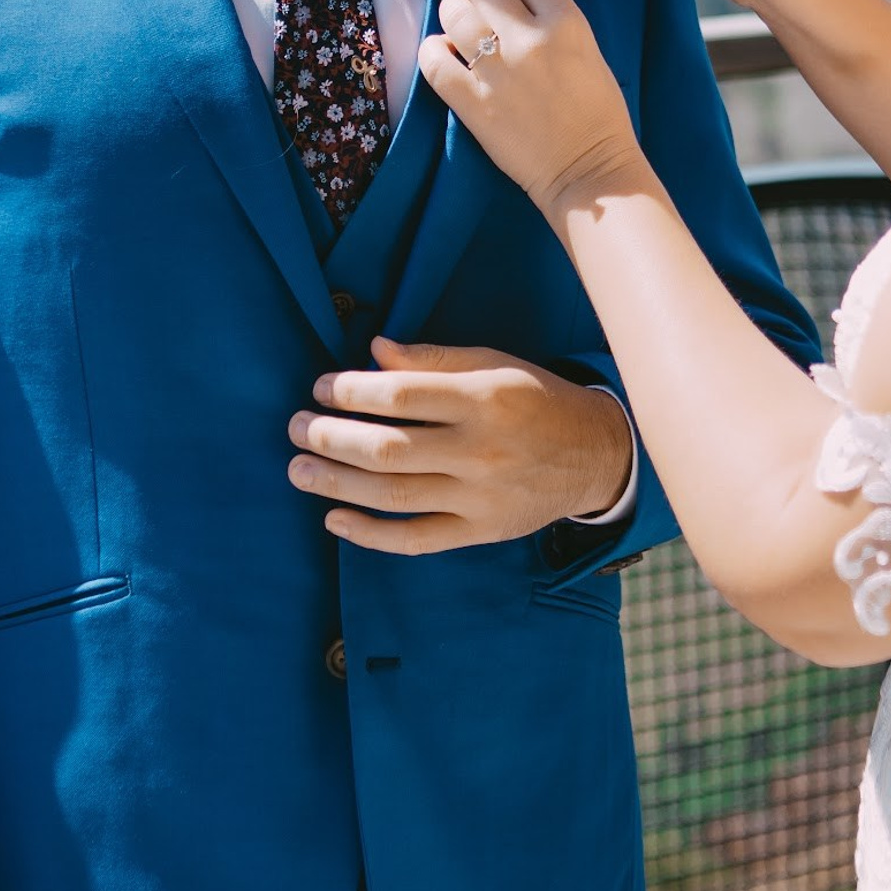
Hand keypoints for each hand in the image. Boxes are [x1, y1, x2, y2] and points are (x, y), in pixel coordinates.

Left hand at [289, 339, 633, 555]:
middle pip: (388, 449)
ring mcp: (480, 496)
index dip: (350, 391)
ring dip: (337, 484)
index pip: (401, 396)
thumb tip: (373, 351)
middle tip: (296, 428)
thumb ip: (433, 359)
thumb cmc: (535, 399)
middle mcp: (481, 450)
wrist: (595, 454)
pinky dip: (371, 534)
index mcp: (483, 398)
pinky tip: (335, 520)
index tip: (322, 388)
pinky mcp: (481, 531)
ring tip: (299, 471)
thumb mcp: (494, 364)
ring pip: (394, 495)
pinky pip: (417, 539)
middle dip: (330, 438)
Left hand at [419, 0, 640, 211]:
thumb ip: (553, 17)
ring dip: (453, 10)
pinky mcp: (471, 102)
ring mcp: (496, 71)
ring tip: (459, 21)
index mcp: (566, 24)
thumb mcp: (588, 49)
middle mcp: (529, 40)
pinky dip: (434, 50)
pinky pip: (434, 60)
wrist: (588, 171)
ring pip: (455, 14)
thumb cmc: (598, 113)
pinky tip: (443, 52)